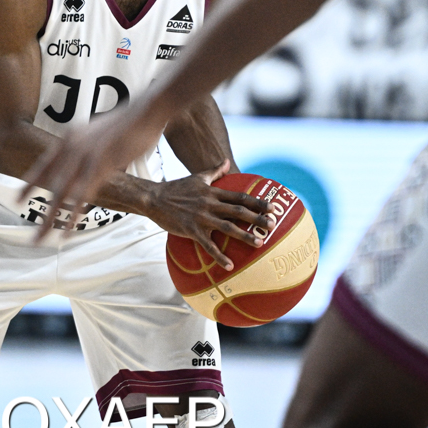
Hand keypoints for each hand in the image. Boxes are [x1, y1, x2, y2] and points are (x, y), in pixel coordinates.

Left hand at [22, 101, 165, 232]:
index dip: (30, 183)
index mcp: (69, 138)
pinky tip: (67, 229)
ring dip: (51, 218)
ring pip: (62, 194)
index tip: (18, 199)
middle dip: (40, 212)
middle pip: (50, 185)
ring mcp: (85, 156)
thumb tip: (85, 165)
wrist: (146, 111)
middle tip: (33, 233)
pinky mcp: (100, 165)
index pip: (44, 165)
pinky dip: (74, 214)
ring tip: (42, 237)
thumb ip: (87, 149)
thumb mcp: (98, 135)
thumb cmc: (127, 123)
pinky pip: (82, 195)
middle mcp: (72, 147)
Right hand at [141, 162, 270, 270]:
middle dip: (257, 218)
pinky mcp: (191, 230)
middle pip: (239, 211)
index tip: (273, 207)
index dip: (258, 202)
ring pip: (228, 228)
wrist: (154, 198)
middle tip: (273, 225)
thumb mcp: (198, 177)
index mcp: (213, 192)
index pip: (240, 197)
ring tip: (260, 244)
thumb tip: (227, 161)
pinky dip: (219, 256)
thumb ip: (215, 171)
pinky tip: (230, 265)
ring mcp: (201, 218)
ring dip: (245, 236)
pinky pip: (208, 245)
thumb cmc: (177, 188)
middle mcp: (210, 204)